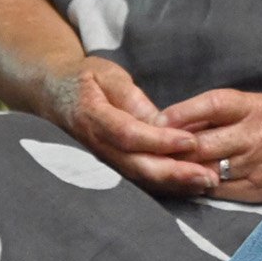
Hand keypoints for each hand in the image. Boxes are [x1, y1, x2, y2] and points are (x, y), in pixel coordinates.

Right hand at [46, 58, 214, 194]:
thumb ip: (132, 98)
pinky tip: (191, 185)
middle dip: (173, 173)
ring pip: (138, 177)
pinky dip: (164, 184)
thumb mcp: (108, 75)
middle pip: (135, 165)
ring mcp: (101, 159)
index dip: (159, 141)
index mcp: (92, 116)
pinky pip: (137, 179)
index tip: (190, 141)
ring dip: (173, 183)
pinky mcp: (110, 165)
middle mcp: (95, 144)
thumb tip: (160, 121)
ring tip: (206, 183)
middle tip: (208, 176)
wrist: (53, 92)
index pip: (128, 134)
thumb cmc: (85, 79)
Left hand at [159, 89, 261, 202]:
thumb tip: (168, 123)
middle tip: (146, 153)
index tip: (156, 121)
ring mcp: (259, 165)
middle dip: (171, 150)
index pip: (213, 106)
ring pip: (206, 171)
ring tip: (160, 170)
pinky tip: (186, 183)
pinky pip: (218, 191)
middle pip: (203, 145)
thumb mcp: (252, 106)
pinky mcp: (260, 189)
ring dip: (180, 172)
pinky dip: (198, 187)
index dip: (181, 114)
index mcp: (255, 108)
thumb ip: (214, 114)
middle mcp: (257, 136)